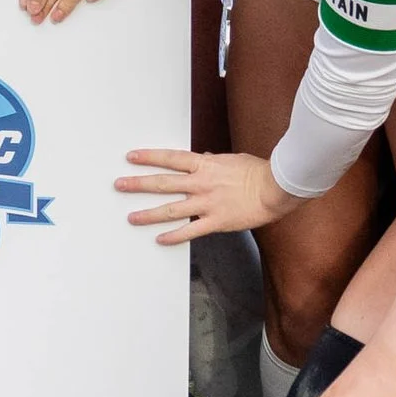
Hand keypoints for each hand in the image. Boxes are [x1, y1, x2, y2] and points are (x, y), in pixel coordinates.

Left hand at [115, 148, 299, 243]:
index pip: (170, 158)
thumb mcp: (231, 159)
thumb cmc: (257, 171)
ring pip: (171, 209)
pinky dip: (174, 236)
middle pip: (163, 183)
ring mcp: (207, 203)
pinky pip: (190, 231)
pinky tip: (160, 240)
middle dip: (138, 184)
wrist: (276, 187)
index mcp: (205, 165)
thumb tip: (203, 157)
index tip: (131, 157)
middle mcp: (201, 183)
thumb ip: (213, 161)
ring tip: (131, 217)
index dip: (149, 157)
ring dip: (149, 214)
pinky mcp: (216, 221)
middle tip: (120, 185)